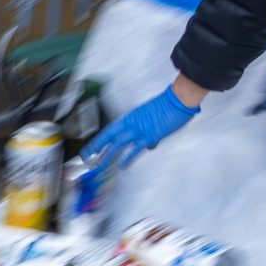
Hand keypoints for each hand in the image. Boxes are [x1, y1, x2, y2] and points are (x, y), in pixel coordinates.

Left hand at [81, 84, 199, 169]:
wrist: (178, 100)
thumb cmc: (168, 106)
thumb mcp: (152, 117)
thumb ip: (148, 132)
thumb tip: (149, 146)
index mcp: (130, 118)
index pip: (110, 130)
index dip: (99, 140)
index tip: (90, 149)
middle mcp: (131, 123)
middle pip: (109, 136)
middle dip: (96, 147)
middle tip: (86, 158)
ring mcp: (139, 130)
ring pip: (118, 144)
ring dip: (108, 155)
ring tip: (99, 166)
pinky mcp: (149, 136)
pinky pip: (135, 148)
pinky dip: (128, 157)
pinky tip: (122, 166)